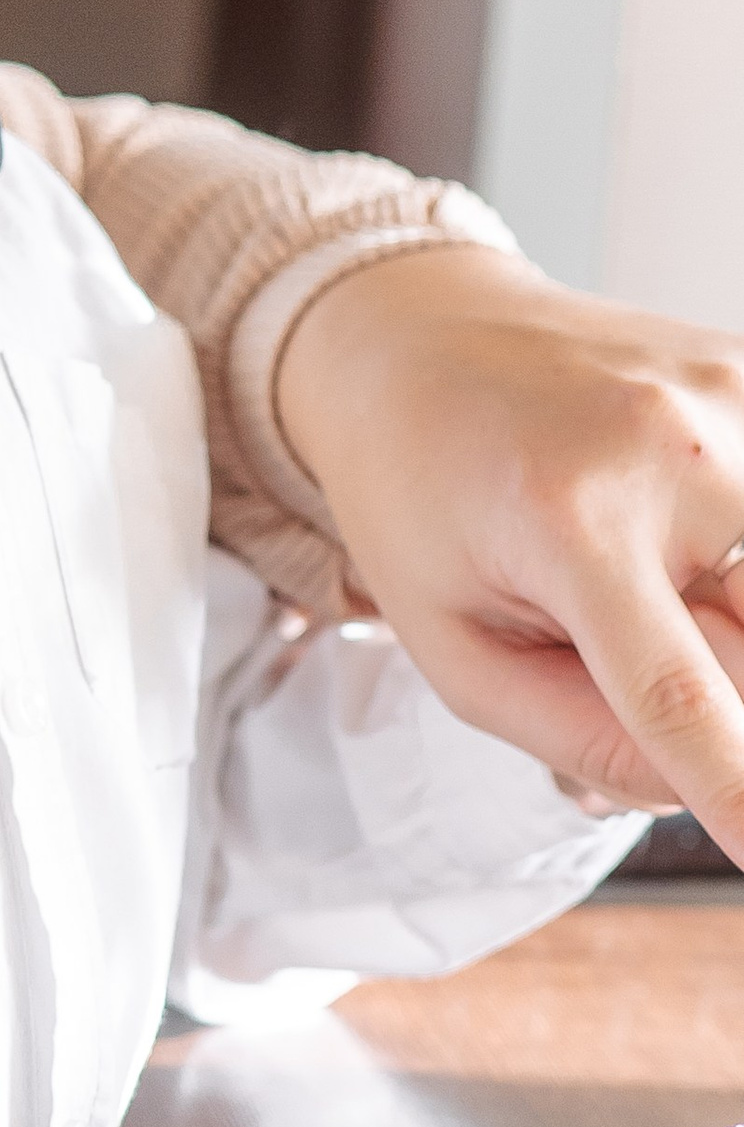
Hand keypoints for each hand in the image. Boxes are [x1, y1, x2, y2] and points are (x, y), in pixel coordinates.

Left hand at [275, 246, 743, 849]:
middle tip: (612, 626)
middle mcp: (672, 447)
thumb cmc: (421, 495)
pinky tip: (669, 526)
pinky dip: (734, 559)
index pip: (679, 695)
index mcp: (570, 518)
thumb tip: (704, 791)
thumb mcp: (452, 644)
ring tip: (637, 571)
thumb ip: (579, 735)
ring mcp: (735, 400)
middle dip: (711, 678)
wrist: (415, 335)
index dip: (737, 787)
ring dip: (727, 619)